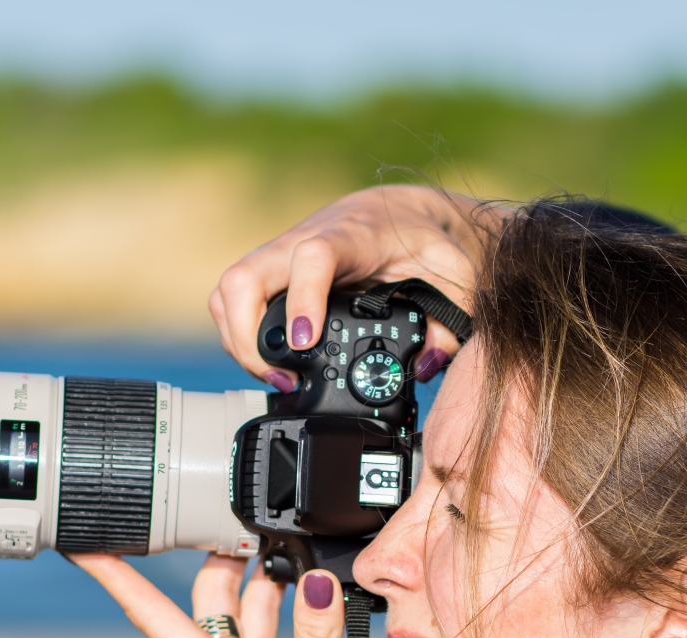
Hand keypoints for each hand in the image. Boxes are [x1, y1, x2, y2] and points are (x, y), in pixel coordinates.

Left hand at [71, 552, 349, 637]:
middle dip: (217, 549)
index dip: (115, 572)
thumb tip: (316, 582)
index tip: (83, 538)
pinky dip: (300, 613)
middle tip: (234, 506)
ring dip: (264, 576)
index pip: (152, 610)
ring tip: (286, 538)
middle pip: (210, 595)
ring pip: (250, 610)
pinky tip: (320, 599)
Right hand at [209, 185, 500, 390]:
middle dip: (248, 335)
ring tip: (275, 377)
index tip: (305, 342)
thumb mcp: (456, 279)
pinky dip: (238, 334)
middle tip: (282, 377)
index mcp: (353, 237)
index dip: (301, 298)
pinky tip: (267, 361)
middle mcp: (305, 239)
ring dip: (238, 340)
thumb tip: (424, 365)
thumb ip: (449, 324)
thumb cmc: (427, 242)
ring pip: (230, 290)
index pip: (312, 257)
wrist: (404, 211)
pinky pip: (233, 299)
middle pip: (245, 276)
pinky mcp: (271, 272)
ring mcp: (281, 254)